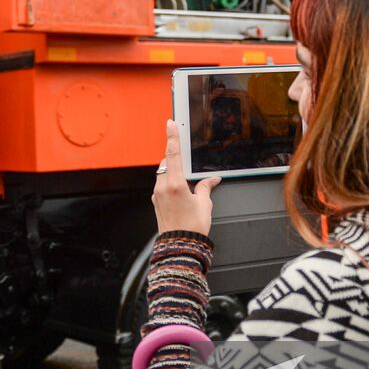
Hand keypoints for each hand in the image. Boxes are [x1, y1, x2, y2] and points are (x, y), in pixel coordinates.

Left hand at [152, 120, 220, 234]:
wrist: (180, 245)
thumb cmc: (192, 227)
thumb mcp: (204, 204)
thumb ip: (206, 187)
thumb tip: (211, 180)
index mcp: (175, 184)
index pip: (173, 154)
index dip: (172, 136)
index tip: (170, 123)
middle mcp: (163, 187)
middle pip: (166, 163)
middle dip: (175, 160)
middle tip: (187, 164)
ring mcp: (157, 195)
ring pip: (163, 175)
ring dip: (172, 173)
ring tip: (187, 185)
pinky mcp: (156, 202)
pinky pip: (161, 186)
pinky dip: (170, 184)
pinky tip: (180, 194)